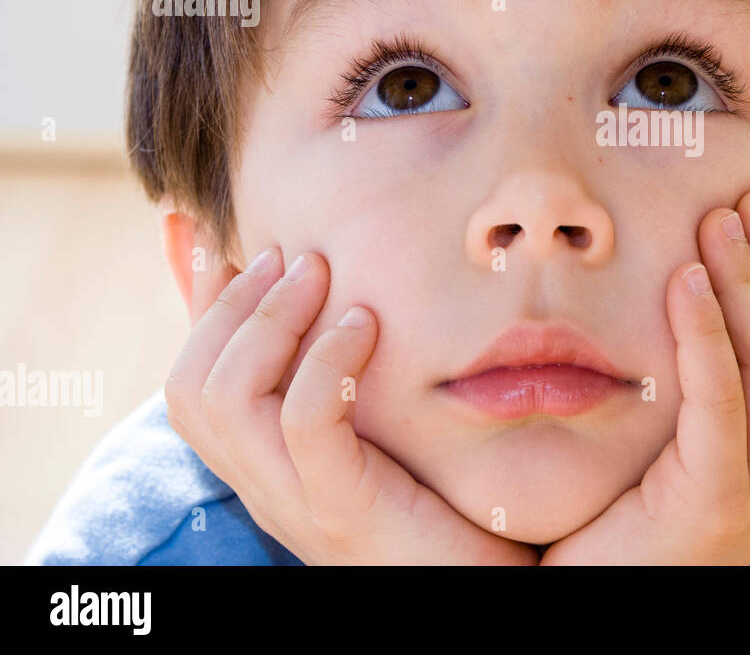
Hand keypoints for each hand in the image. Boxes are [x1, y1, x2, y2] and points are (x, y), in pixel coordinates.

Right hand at [164, 247, 538, 564]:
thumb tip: (353, 297)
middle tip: (289, 253)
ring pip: (223, 401)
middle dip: (231, 303)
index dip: (196, 305)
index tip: (213, 235)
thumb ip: (359, 374)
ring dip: (268, 321)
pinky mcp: (346, 511)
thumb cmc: (448, 503)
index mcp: (268, 465)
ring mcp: (298, 502)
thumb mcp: (391, 425)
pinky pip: (304, 426)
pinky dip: (324, 363)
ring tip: (319, 272)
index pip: (195, 381)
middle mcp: (266, 486)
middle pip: (189, 387)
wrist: (488, 586)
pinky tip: (367, 324)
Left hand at [540, 189, 749, 563]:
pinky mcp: (720, 508)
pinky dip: (706, 331)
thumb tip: (727, 283)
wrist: (594, 604)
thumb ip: (729, 385)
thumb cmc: (634, 516)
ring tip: (713, 224)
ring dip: (748, 279)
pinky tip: (684, 280)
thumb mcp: (699, 443)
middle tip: (742, 201)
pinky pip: (722, 401)